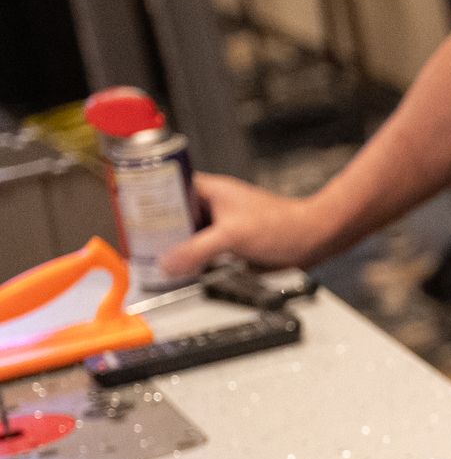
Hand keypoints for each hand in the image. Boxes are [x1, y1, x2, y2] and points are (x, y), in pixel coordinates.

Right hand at [157, 173, 338, 277]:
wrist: (312, 240)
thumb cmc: (282, 225)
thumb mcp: (232, 236)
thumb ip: (197, 250)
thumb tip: (167, 263)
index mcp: (208, 190)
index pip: (165, 188)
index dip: (146, 200)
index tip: (130, 215)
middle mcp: (211, 205)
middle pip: (172, 216)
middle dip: (158, 231)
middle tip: (139, 245)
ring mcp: (221, 225)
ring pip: (187, 235)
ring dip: (176, 248)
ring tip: (156, 260)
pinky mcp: (230, 244)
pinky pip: (203, 251)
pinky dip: (193, 261)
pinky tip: (185, 271)